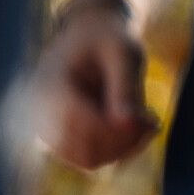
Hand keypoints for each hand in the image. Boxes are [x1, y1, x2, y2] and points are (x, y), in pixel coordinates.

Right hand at [31, 0, 158, 168]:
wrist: (88, 35)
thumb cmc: (108, 39)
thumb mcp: (122, 53)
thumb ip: (125, 86)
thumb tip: (128, 124)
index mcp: (50, 88)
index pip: (82, 126)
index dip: (119, 131)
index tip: (152, 119)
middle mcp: (41, 114)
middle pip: (85, 150)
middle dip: (123, 142)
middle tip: (152, 121)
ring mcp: (49, 128)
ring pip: (88, 160)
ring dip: (122, 149)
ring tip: (146, 122)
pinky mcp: (61, 137)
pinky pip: (90, 157)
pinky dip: (116, 150)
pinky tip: (135, 126)